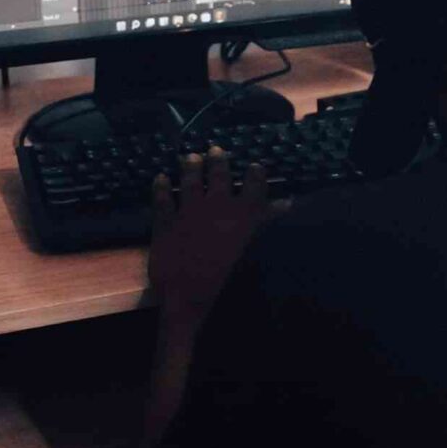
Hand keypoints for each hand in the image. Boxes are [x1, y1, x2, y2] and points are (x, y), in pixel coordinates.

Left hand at [148, 147, 274, 323]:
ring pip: (189, 181)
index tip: (254, 166)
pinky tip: (160, 178)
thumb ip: (269, 222)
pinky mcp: (165, 222)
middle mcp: (216, 205)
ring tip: (190, 157)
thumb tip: (287, 202)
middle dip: (217, 161)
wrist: (189, 297)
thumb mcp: (257, 250)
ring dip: (190, 167)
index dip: (254, 174)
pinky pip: (162, 199)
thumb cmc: (231, 279)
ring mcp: (188, 211)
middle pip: (218, 176)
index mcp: (243, 213)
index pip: (253, 184)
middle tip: (216, 149)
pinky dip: (160, 187)